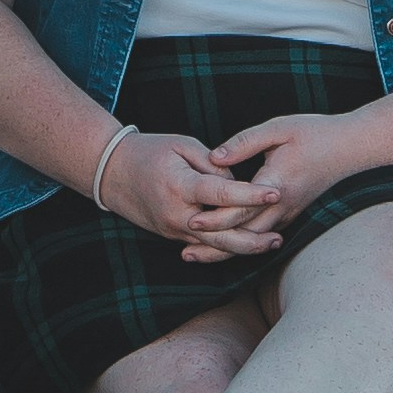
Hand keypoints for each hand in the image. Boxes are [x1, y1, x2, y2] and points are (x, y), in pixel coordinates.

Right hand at [97, 125, 283, 260]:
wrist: (113, 173)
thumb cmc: (150, 151)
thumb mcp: (181, 145)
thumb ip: (212, 163)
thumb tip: (237, 182)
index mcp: (180, 185)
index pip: (222, 194)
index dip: (250, 195)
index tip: (275, 192)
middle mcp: (177, 214)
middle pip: (222, 235)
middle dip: (253, 239)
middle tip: (280, 236)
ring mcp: (174, 229)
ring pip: (215, 247)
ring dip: (244, 247)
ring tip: (272, 243)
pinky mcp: (173, 235)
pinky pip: (204, 245)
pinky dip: (226, 246)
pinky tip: (247, 243)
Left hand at [182, 111, 356, 248]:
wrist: (350, 147)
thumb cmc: (314, 132)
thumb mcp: (278, 128)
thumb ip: (244, 142)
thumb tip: (214, 157)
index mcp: (276, 184)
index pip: (242, 209)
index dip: (216, 217)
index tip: (191, 221)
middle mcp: (283, 206)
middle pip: (245, 235)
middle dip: (215, 245)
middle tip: (185, 251)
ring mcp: (289, 213)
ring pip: (254, 241)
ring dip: (226, 250)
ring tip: (197, 254)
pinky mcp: (291, 213)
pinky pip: (264, 234)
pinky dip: (242, 242)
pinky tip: (223, 243)